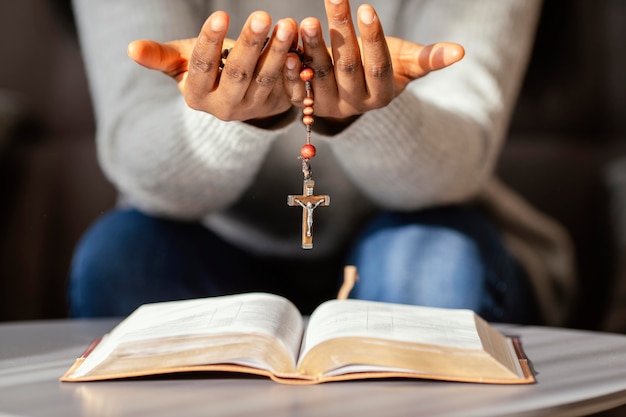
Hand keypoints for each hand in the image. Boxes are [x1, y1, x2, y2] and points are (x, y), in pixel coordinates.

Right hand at [127, 11, 298, 122]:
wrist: (239, 95)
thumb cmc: (208, 69)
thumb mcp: (183, 62)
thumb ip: (160, 56)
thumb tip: (131, 48)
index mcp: (196, 95)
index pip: (201, 67)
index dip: (210, 42)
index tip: (220, 15)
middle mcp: (225, 107)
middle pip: (238, 73)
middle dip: (250, 43)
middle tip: (263, 15)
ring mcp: (254, 108)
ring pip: (266, 79)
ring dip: (278, 51)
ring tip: (287, 25)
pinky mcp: (278, 105)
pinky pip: (289, 88)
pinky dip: (295, 69)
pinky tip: (301, 48)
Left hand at [284, 0, 463, 124]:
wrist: (351, 90)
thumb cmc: (382, 67)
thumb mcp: (404, 63)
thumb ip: (427, 58)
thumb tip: (461, 52)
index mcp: (381, 95)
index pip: (379, 66)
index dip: (373, 38)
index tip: (366, 7)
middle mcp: (354, 104)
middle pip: (347, 67)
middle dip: (341, 32)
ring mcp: (327, 105)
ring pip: (318, 75)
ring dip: (312, 47)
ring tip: (306, 21)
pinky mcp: (304, 102)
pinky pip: (294, 87)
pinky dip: (288, 67)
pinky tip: (286, 45)